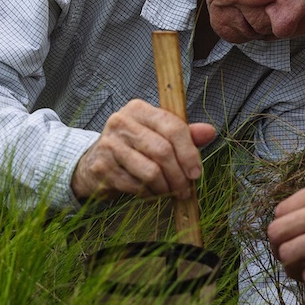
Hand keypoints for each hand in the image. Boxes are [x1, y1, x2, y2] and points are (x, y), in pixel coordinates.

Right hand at [70, 99, 216, 201]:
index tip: (196, 173)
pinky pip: (136, 186)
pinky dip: (149, 194)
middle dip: (179, 175)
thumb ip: (185, 134)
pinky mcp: (102, 168)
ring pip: (150, 172)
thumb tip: (210, 132)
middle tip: (185, 190)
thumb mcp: (158, 134)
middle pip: (162, 151)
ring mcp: (109, 145)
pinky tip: (150, 193)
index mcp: (138, 109)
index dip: (189, 152)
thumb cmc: (133, 146)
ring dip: (166, 188)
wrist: (94, 162)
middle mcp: (121, 122)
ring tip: (169, 192)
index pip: (172, 127)